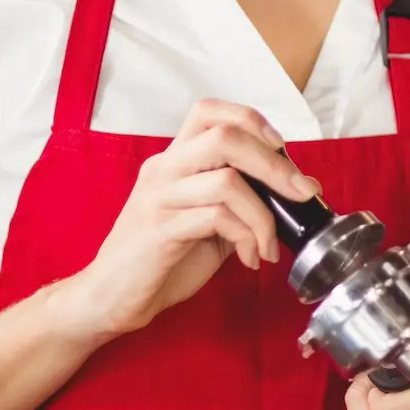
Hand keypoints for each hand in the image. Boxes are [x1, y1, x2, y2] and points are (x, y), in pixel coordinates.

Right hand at [57, 99, 317, 341]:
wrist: (108, 299)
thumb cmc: (159, 261)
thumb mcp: (207, 223)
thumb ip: (239, 201)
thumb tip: (295, 189)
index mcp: (173, 160)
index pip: (209, 110)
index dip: (251, 120)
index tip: (281, 150)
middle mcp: (164, 169)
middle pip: (226, 135)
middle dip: (275, 164)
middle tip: (301, 194)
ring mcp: (159, 198)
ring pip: (227, 180)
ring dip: (264, 214)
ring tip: (269, 244)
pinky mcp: (159, 230)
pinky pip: (217, 218)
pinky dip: (247, 237)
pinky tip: (250, 258)